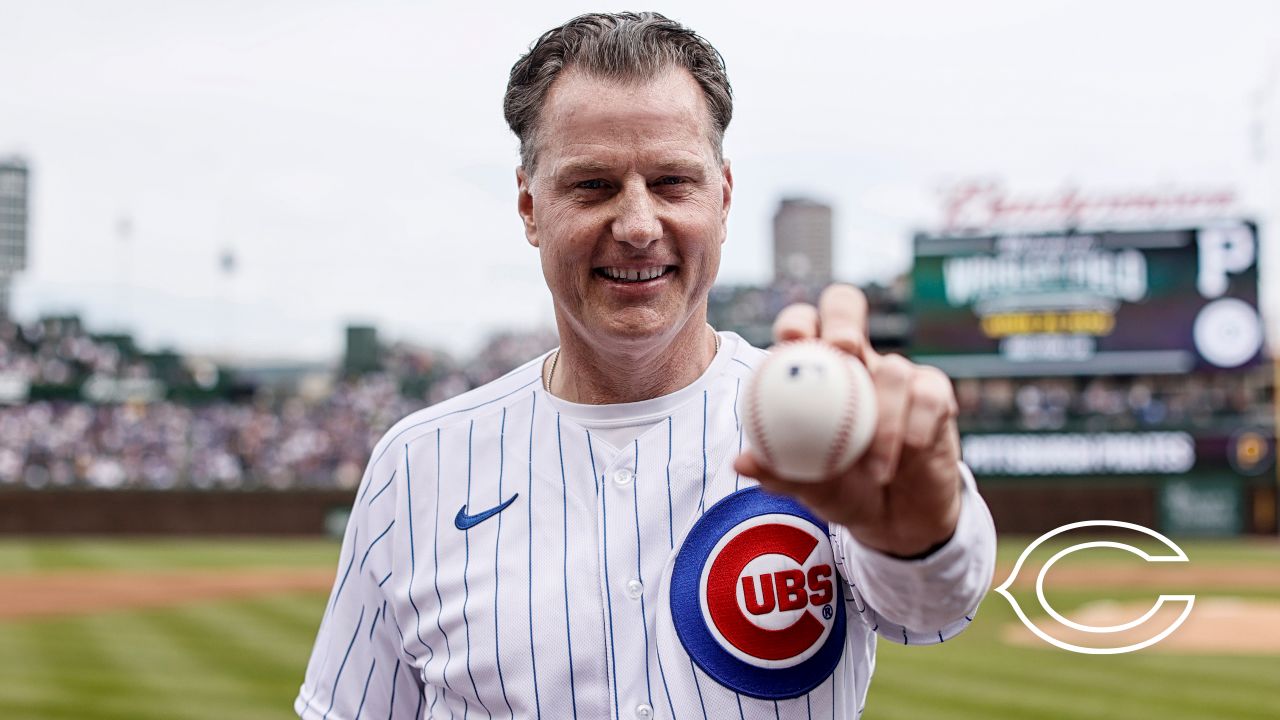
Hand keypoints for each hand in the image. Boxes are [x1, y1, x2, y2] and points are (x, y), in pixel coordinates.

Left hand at [733, 284, 962, 557]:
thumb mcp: (809, 487)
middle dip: (842, 319)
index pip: (803, 325)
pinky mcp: (934, 394)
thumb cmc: (844, 491)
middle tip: (841, 348)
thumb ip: (779, 472)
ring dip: (884, 421)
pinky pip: (928, 397)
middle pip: (846, 309)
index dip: (797, 321)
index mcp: (815, 371)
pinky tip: (906, 456)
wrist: (897, 517)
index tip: (791, 341)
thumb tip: (741, 461)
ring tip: (874, 469)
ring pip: (893, 368)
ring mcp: (897, 373)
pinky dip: (914, 429)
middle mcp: (856, 360)